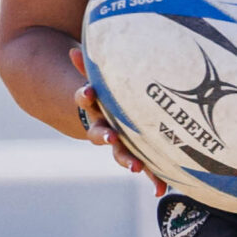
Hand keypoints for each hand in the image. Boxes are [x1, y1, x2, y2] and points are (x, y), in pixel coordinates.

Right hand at [69, 46, 167, 196]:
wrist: (104, 115)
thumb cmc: (109, 91)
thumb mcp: (100, 76)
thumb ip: (90, 64)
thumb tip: (76, 45)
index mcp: (94, 106)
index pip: (85, 99)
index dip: (85, 96)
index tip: (88, 91)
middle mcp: (103, 126)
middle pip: (100, 132)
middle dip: (105, 135)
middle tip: (112, 136)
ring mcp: (118, 142)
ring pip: (120, 153)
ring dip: (127, 160)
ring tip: (135, 168)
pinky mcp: (134, 153)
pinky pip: (145, 166)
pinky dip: (154, 178)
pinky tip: (161, 190)